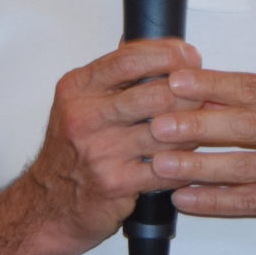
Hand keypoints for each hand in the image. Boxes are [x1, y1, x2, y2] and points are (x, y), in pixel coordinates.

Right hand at [13, 40, 207, 252]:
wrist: (48, 206)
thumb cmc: (70, 153)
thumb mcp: (79, 104)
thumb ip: (113, 77)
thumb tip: (156, 48)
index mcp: (77, 89)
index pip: (129, 58)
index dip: (167, 53)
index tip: (189, 56)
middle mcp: (85, 116)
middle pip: (155, 93)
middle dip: (190, 92)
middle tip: (206, 93)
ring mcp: (100, 151)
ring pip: (167, 130)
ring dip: (194, 127)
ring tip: (206, 124)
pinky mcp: (116, 183)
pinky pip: (166, 167)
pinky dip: (185, 162)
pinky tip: (194, 158)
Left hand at [148, 68, 255, 248]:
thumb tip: (205, 95)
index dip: (213, 85)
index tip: (176, 81)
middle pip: (248, 126)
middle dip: (199, 125)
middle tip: (159, 124)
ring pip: (246, 167)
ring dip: (200, 167)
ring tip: (162, 166)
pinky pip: (252, 202)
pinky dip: (217, 201)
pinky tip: (187, 200)